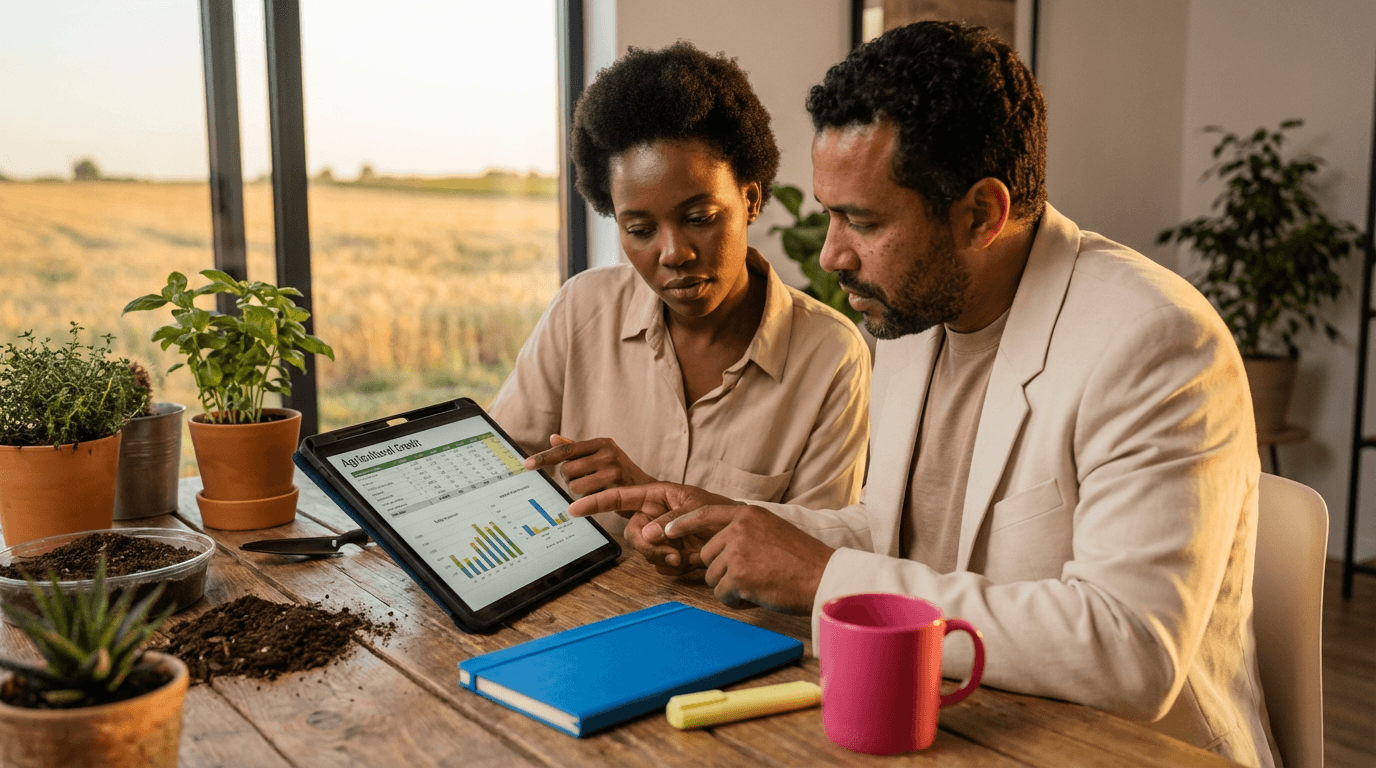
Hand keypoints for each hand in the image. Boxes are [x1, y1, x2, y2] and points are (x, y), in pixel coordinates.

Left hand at [524, 434, 654, 495]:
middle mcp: (607, 453)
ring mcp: (612, 470)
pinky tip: (603, 497)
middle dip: (570, 480)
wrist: (649, 493)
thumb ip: (577, 449)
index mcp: (601, 443)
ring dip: (580, 492)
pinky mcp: (615, 488)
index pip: (565, 450)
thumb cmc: (621, 475)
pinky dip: (589, 500)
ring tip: (597, 490)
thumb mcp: (602, 457)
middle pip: (566, 470)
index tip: (527, 465)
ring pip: (574, 486)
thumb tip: (553, 438)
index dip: (544, 457)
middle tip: (587, 482)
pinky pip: (586, 498)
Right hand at [569, 482, 734, 575]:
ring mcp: (659, 536)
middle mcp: (653, 515)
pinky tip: (689, 560)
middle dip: (647, 546)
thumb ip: (668, 520)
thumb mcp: (695, 510)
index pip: (618, 497)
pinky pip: (657, 565)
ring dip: (662, 557)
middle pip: (631, 533)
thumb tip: (646, 534)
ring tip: (686, 555)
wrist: (739, 536)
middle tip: (671, 552)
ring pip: (643, 552)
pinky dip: (671, 566)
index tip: (573, 508)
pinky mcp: (667, 553)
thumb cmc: (721, 512)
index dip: (596, 502)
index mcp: (655, 495)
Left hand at [654, 504, 833, 614]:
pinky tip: (756, 597)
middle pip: (707, 555)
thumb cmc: (804, 560)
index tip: (666, 530)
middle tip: (750, 578)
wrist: (823, 577)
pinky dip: (735, 602)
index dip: (682, 522)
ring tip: (757, 586)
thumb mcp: (775, 530)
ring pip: (713, 577)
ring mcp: (737, 551)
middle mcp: (739, 529)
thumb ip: (748, 531)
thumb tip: (724, 543)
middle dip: (722, 571)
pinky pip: (721, 595)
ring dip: (730, 588)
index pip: (705, 513)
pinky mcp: (738, 575)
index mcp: (748, 515)